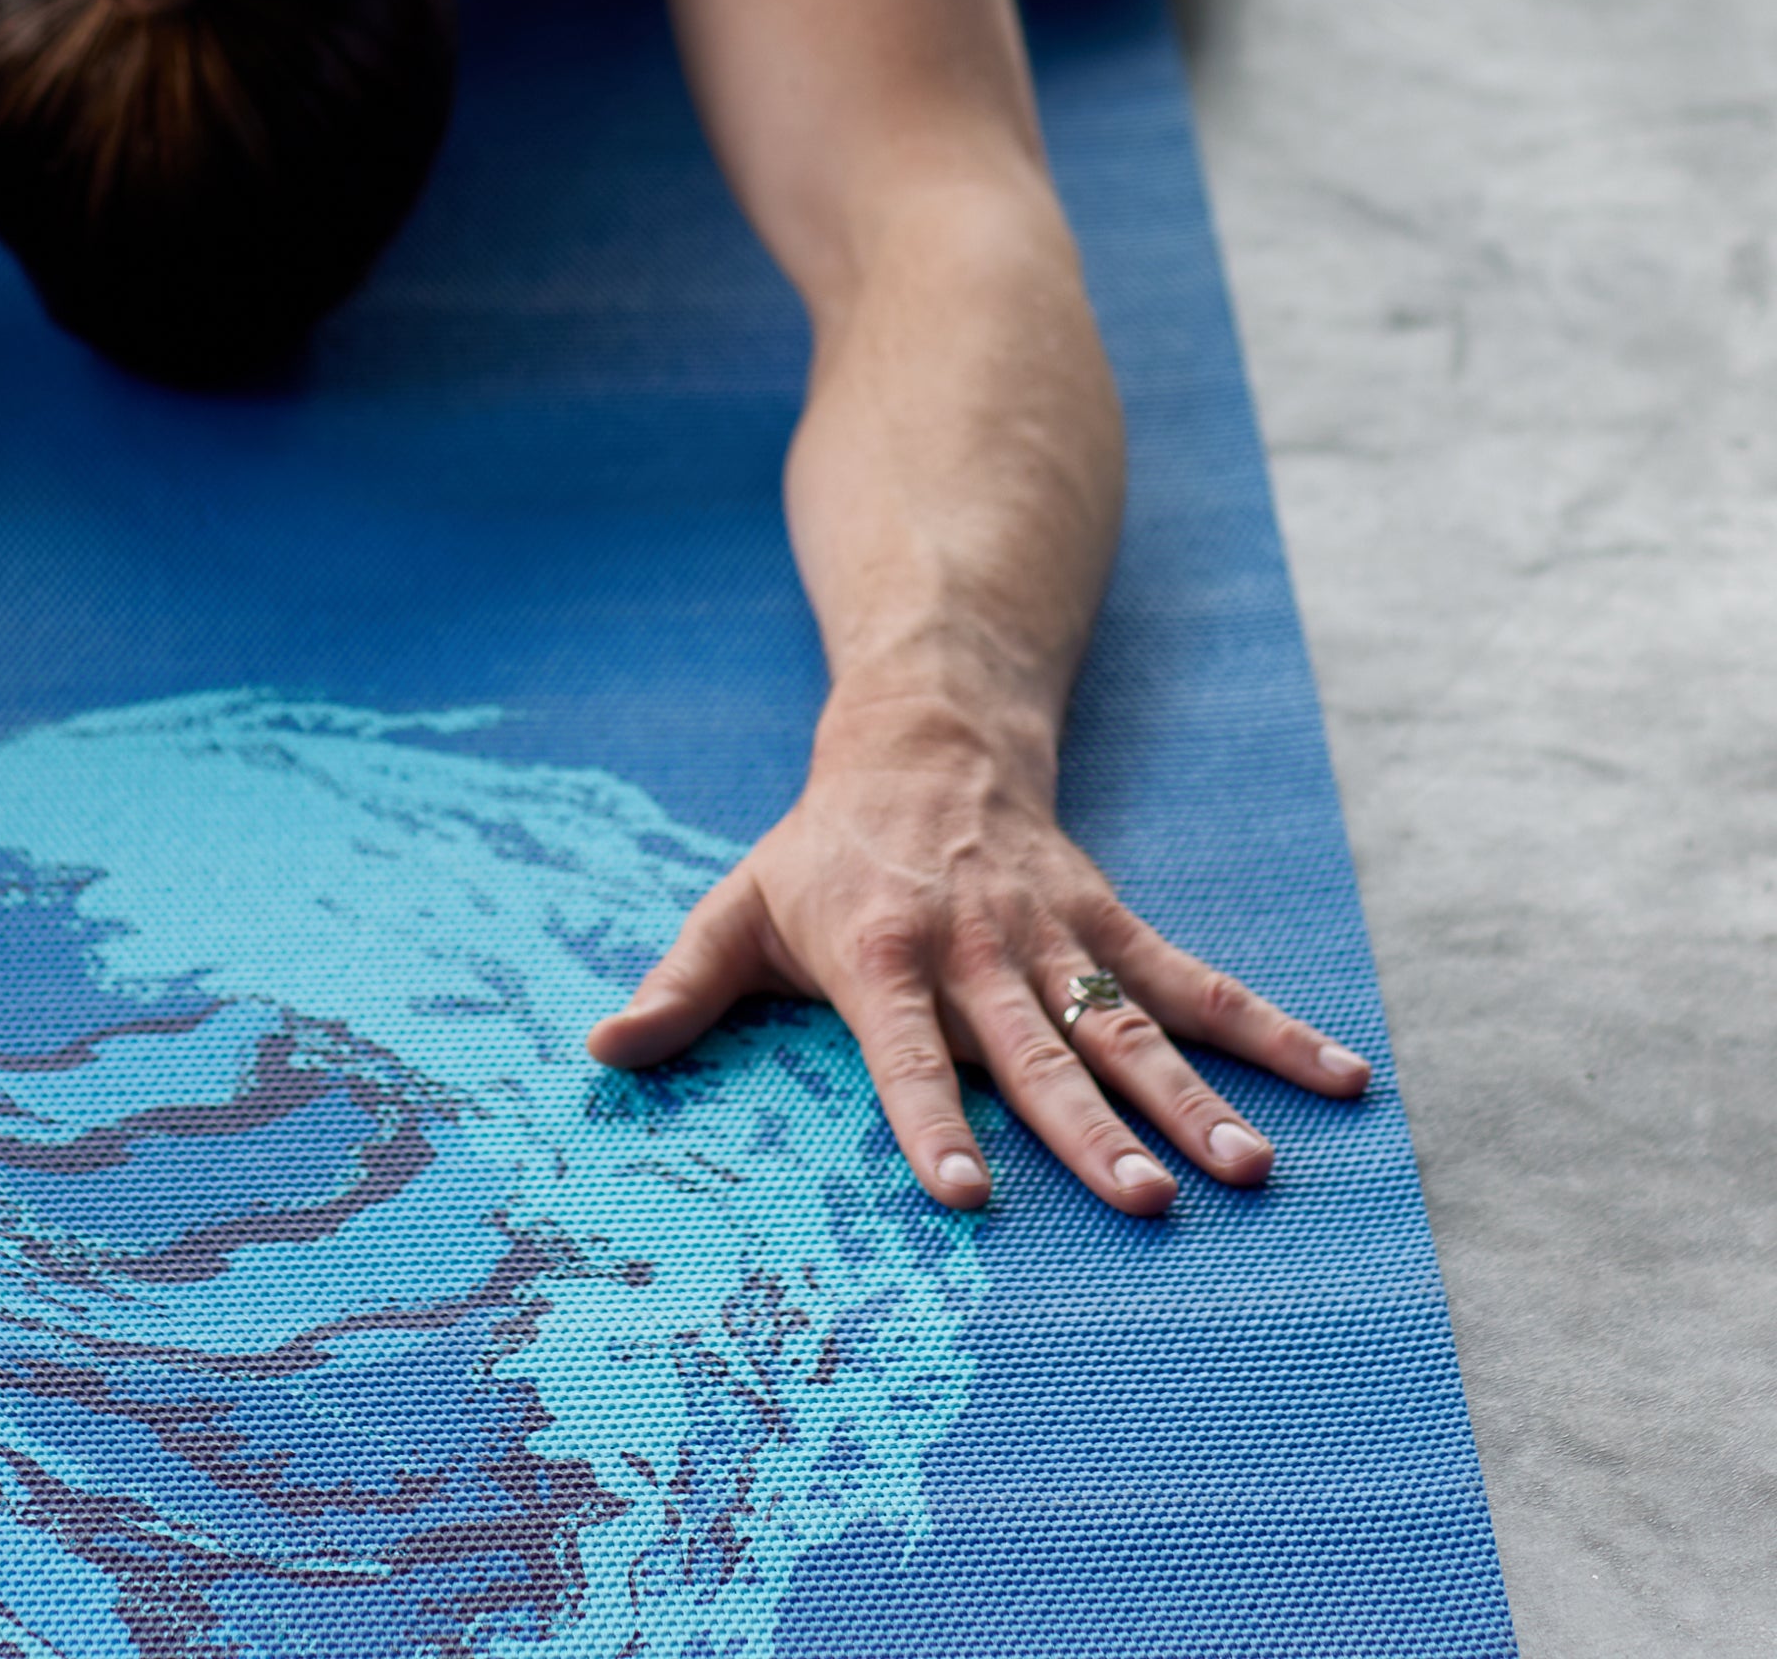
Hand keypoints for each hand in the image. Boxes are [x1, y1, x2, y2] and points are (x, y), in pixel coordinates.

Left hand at [584, 697, 1369, 1213]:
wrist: (921, 734)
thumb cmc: (819, 849)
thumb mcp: (736, 906)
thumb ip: (678, 989)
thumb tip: (599, 1055)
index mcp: (881, 957)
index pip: (905, 1054)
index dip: (928, 1118)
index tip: (961, 1194)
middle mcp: (974, 949)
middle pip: (1033, 1052)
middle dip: (1086, 1129)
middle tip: (1144, 1203)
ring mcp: (1052, 935)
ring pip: (1125, 1026)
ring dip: (1188, 1095)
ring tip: (1250, 1169)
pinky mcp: (1109, 920)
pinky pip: (1193, 980)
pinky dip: (1267, 1028)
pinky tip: (1339, 1079)